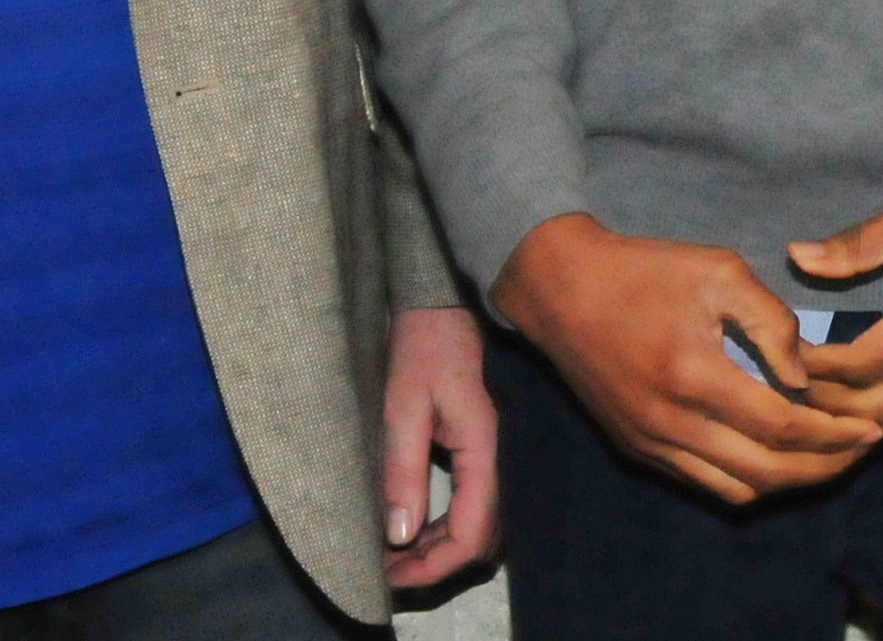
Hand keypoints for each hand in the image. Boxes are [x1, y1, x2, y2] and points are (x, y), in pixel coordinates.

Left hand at [380, 304, 497, 587]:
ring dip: (438, 549)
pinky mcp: (476, 453)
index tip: (394, 576)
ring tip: (393, 556)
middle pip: (481, 538)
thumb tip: (399, 535)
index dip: (436, 564)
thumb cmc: (421, 348)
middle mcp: (494, 458)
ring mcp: (489, 456)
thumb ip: (402, 470)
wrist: (439, 307)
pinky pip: (468, 507)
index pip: (473, 529)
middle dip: (437, 565)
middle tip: (389, 573)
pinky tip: (410, 528)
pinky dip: (441, 527)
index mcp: (482, 448)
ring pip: (477, 526)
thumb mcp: (403, 408)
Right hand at [487, 214, 882, 503]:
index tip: (869, 432)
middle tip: (860, 452)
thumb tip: (802, 377)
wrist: (562, 289)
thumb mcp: (719, 270)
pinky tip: (776, 458)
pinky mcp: (637, 450)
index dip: (833, 436)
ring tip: (827, 460)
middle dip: (822, 468)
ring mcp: (650, 443)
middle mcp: (670, 423)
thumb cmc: (646, 270)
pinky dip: (748, 481)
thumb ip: (771, 321)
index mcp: (694, 375)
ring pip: (735, 490)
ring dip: (788, 483)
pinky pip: (703, 484)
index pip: (780, 426)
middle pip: (764, 472)